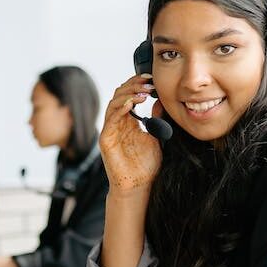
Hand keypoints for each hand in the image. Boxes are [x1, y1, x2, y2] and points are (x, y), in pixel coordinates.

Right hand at [100, 75, 162, 193]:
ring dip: (128, 95)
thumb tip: (161, 100)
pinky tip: (132, 103)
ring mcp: (110, 130)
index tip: (152, 80)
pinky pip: (111, 119)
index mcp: (128, 121)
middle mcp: (117, 123)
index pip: (128, 95)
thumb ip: (157, 119)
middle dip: (134, 85)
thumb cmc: (146, 166)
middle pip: (120, 95)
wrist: (139, 186)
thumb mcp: (157, 137)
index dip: (137, 84)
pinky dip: (121, 109)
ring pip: (114, 103)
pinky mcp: (106, 140)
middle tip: (149, 83)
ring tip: (144, 92)